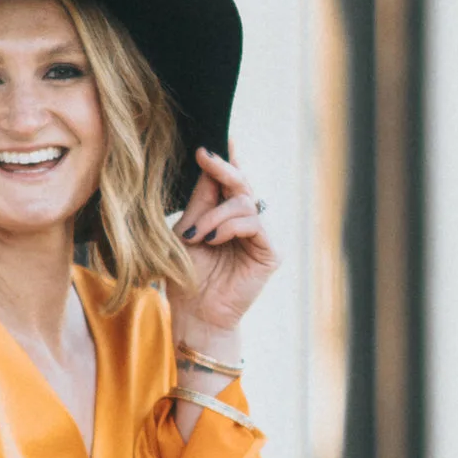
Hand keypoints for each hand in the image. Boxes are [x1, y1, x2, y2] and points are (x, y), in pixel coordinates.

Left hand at [176, 149, 279, 341]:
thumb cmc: (186, 275)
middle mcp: (247, 222)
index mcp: (227, 215)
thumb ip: (200, 200)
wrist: (195, 313)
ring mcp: (261, 236)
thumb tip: (207, 162)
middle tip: (205, 158)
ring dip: (216, 215)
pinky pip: (254, 224)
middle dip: (222, 170)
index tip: (209, 143)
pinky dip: (230, 227)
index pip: (230, 182)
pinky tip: (213, 239)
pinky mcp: (270, 252)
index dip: (225, 160)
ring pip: (244, 204)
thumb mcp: (187, 230)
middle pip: (241, 184)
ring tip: (197, 234)